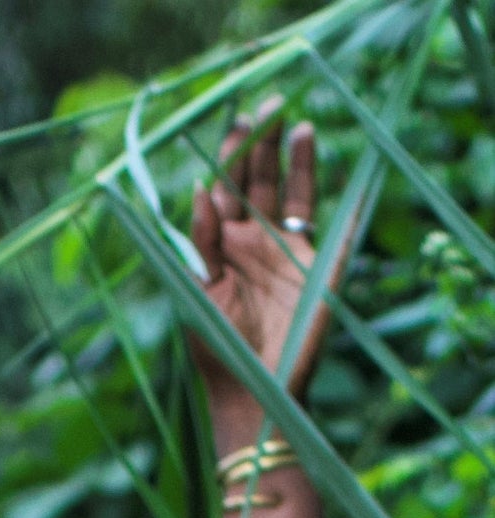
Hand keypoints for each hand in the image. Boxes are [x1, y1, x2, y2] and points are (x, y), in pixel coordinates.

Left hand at [190, 99, 333, 417]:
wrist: (253, 391)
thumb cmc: (217, 348)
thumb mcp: (200, 291)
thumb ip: (201, 241)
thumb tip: (200, 189)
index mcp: (222, 246)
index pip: (226, 188)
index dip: (230, 154)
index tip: (235, 120)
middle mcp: (255, 242)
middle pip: (259, 181)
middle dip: (263, 144)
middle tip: (268, 106)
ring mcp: (288, 251)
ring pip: (294, 194)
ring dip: (295, 160)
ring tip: (297, 125)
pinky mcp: (316, 267)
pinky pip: (329, 225)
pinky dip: (337, 199)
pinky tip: (338, 170)